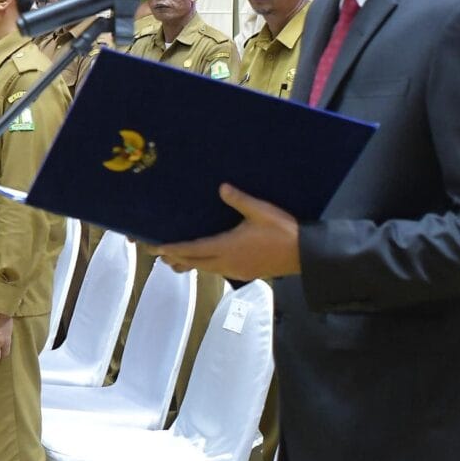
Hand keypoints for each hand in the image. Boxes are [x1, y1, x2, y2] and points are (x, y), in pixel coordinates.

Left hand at [160, 186, 301, 282]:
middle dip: (176, 258)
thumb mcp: (260, 211)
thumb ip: (239, 200)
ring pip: (205, 269)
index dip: (174, 249)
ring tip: (174, 260)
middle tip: (158, 253)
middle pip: (195, 262)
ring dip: (189, 263)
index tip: (156, 248)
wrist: (303, 253)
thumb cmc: (281, 230)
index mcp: (226, 247)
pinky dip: (204, 266)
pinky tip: (204, 262)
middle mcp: (226, 262)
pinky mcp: (244, 273)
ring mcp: (235, 270)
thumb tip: (221, 187)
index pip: (193, 250)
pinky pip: (217, 271)